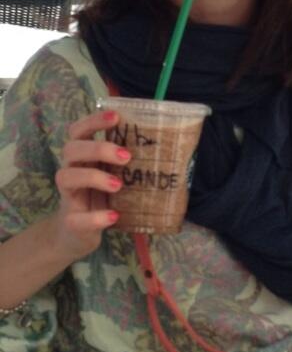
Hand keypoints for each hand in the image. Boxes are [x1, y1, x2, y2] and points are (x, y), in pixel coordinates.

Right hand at [53, 110, 130, 260]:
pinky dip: (95, 217)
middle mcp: (71, 171)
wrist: (77, 234)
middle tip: (126, 156)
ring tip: (118, 185)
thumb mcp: (112, 175)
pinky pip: (76, 218)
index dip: (93, 120)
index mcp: (83, 157)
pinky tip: (113, 216)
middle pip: (71, 149)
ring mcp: (68, 196)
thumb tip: (165, 144)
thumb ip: (125, 161)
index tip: (116, 117)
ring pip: (66, 177)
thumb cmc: (100, 196)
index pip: (79, 131)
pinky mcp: (71, 222)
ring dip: (94, 177)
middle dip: (98, 148)